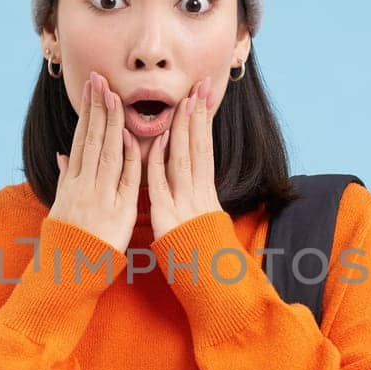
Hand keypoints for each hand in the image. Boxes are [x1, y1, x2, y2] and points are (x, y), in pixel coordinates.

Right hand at [50, 71, 142, 255]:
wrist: (68, 271)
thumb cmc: (66, 240)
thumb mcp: (60, 206)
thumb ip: (65, 178)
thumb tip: (62, 157)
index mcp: (71, 181)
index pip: (80, 139)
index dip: (87, 113)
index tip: (92, 90)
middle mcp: (83, 185)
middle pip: (91, 139)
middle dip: (97, 108)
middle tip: (100, 80)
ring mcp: (99, 196)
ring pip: (105, 152)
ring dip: (110, 123)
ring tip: (113, 96)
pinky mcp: (117, 210)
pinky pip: (123, 179)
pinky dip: (125, 157)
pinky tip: (127, 136)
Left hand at [147, 75, 223, 241]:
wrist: (210, 283)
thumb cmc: (203, 255)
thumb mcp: (203, 223)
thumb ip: (196, 199)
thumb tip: (195, 180)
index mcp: (205, 194)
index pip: (204, 150)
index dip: (204, 122)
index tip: (204, 97)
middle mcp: (198, 195)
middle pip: (198, 148)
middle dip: (198, 116)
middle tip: (200, 86)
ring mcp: (184, 205)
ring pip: (184, 160)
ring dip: (184, 129)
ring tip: (185, 101)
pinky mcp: (168, 217)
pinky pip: (162, 185)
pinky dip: (160, 161)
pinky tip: (161, 140)